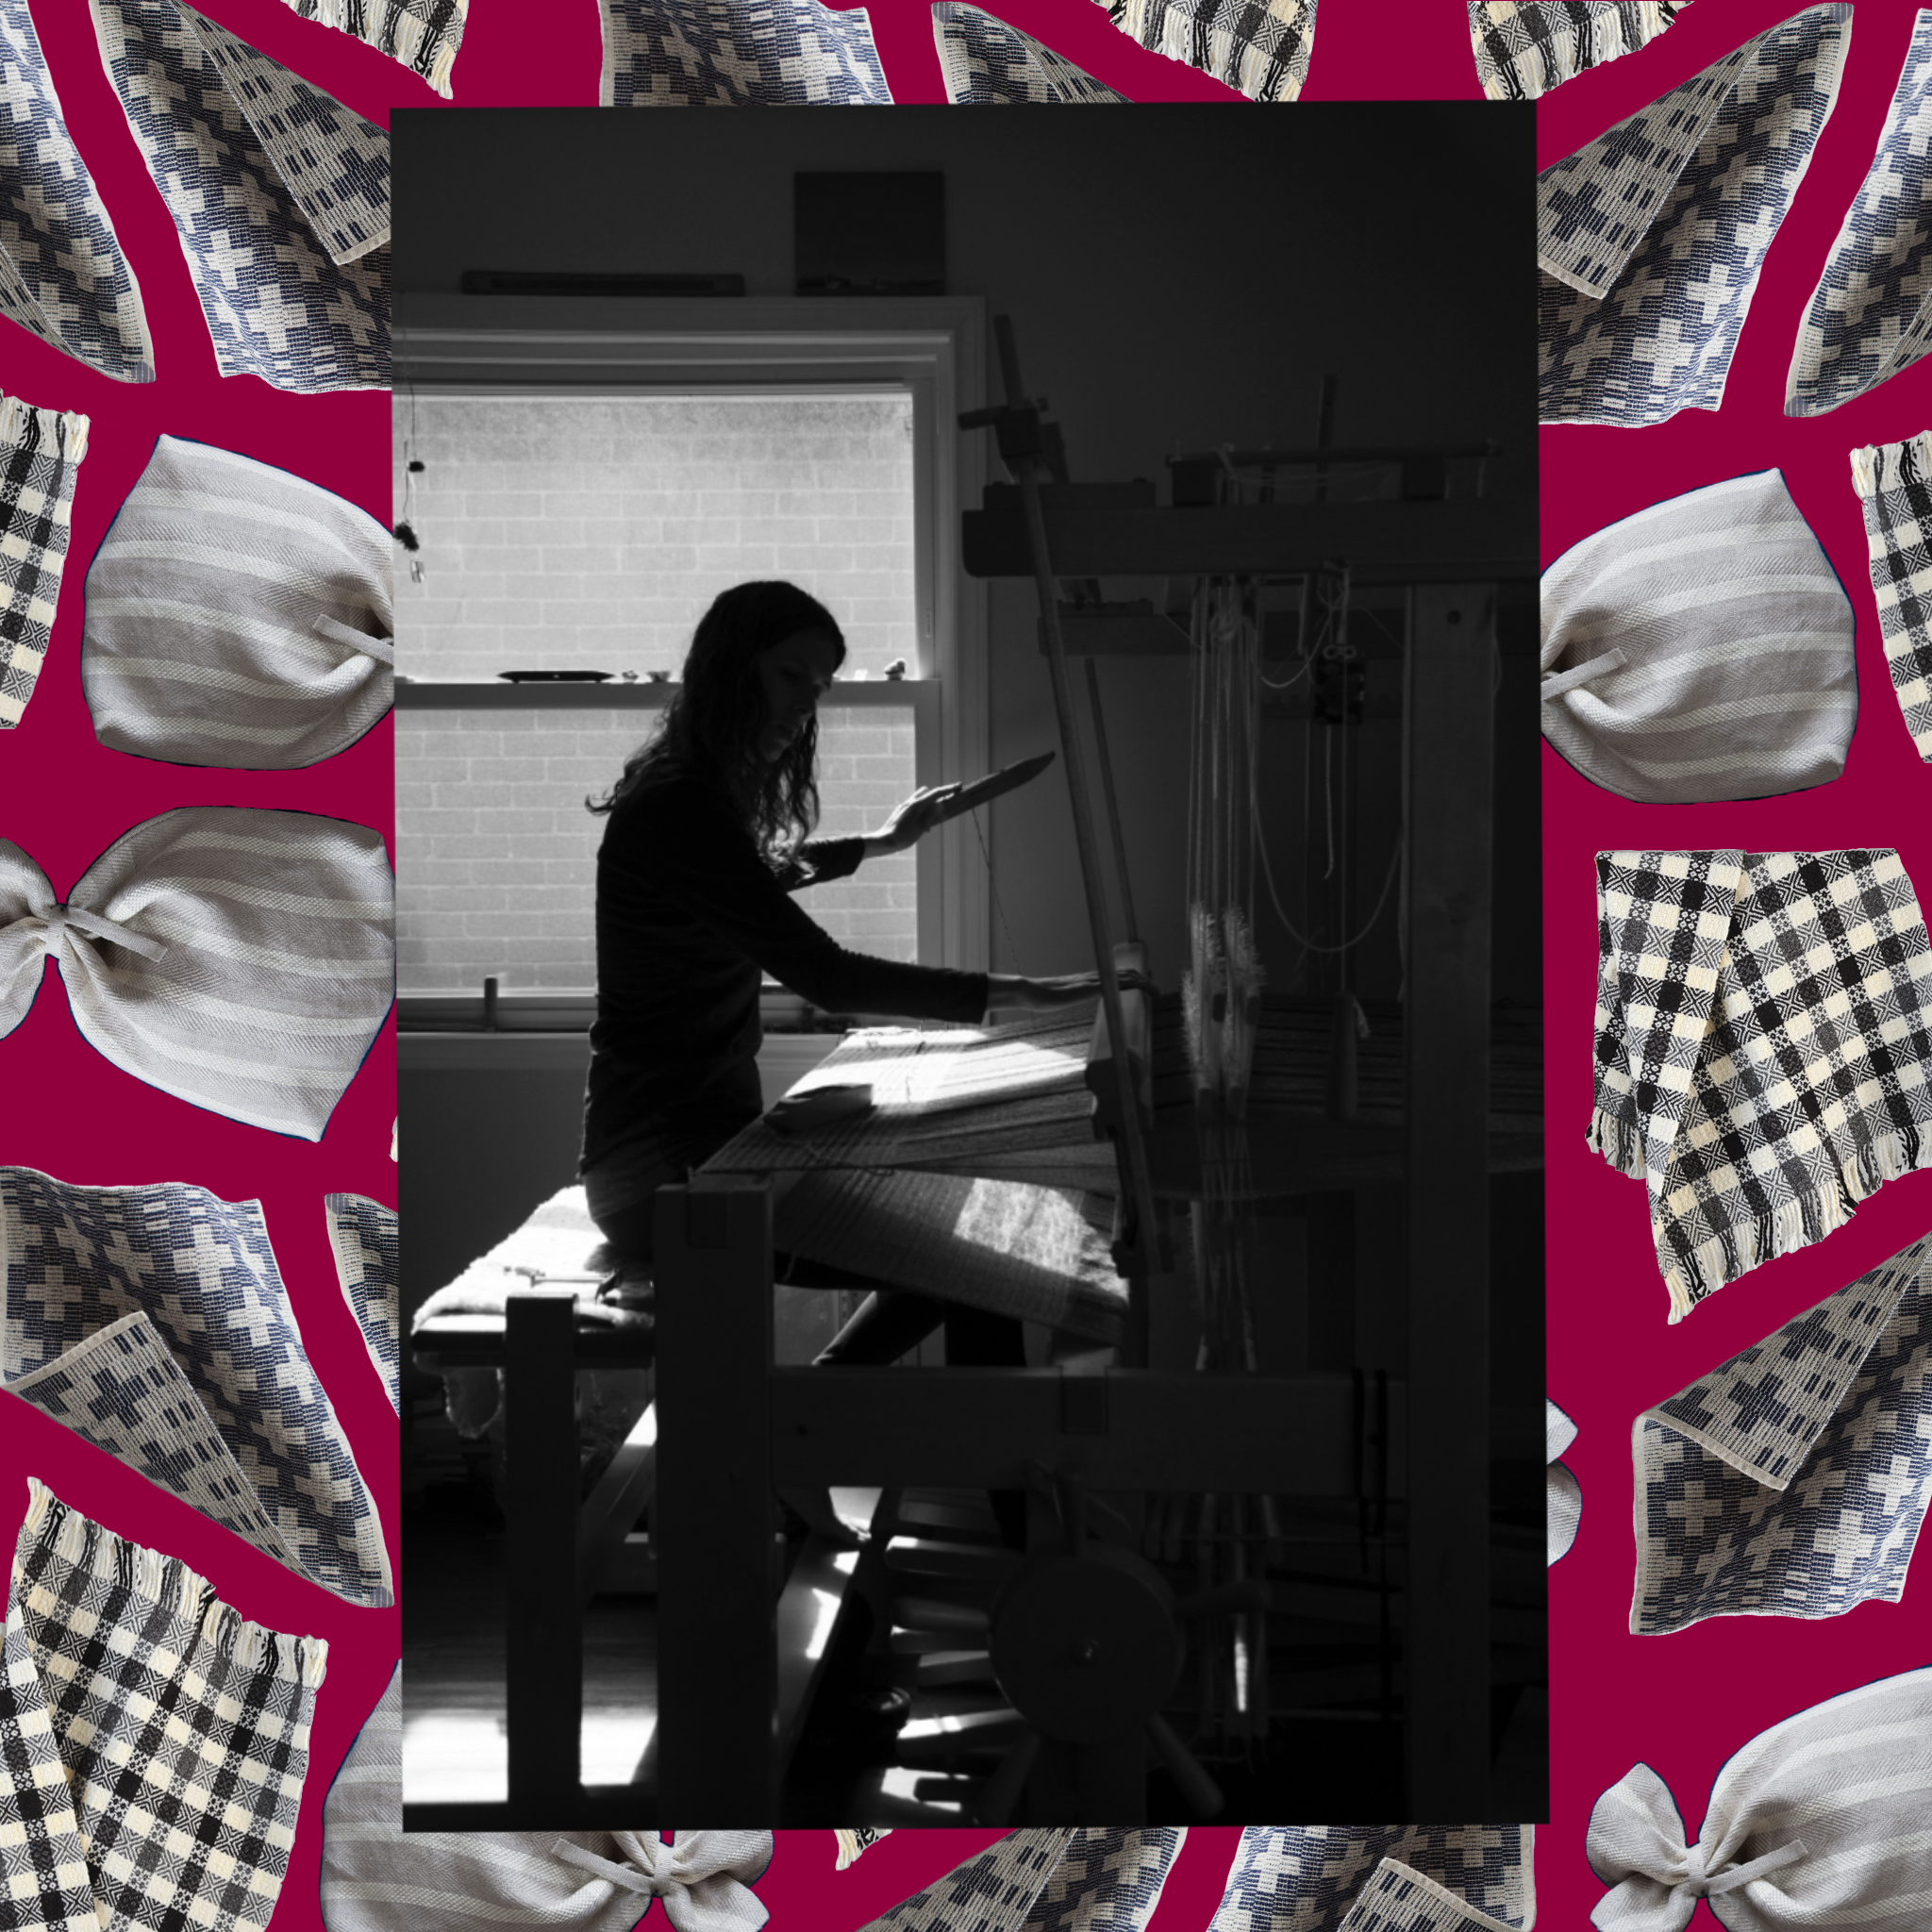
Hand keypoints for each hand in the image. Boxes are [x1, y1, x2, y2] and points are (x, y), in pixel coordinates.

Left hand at [867, 782, 963, 856]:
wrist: (884, 841)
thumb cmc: (903, 837)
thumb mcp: (920, 828)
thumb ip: (930, 815)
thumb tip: (940, 805)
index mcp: (917, 805)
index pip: (936, 793)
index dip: (948, 789)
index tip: (959, 785)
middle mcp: (910, 802)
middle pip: (928, 792)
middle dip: (939, 795)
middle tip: (947, 801)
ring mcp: (904, 805)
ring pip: (920, 798)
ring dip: (929, 803)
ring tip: (932, 818)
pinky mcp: (900, 810)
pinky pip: (914, 805)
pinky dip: (921, 810)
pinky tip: (921, 825)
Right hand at [987, 969, 1152, 1010]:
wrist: (1033, 993)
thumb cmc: (1045, 998)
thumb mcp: (1065, 998)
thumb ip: (1075, 997)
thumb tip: (1076, 1001)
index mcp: (1091, 980)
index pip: (1118, 974)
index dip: (1135, 978)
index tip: (1148, 986)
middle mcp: (1095, 977)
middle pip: (1127, 973)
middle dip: (1145, 980)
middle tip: (1157, 992)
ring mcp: (1094, 981)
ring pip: (1126, 976)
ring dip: (1144, 983)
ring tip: (1156, 993)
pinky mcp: (1091, 988)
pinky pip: (1117, 983)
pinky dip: (1133, 984)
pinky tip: (1142, 989)